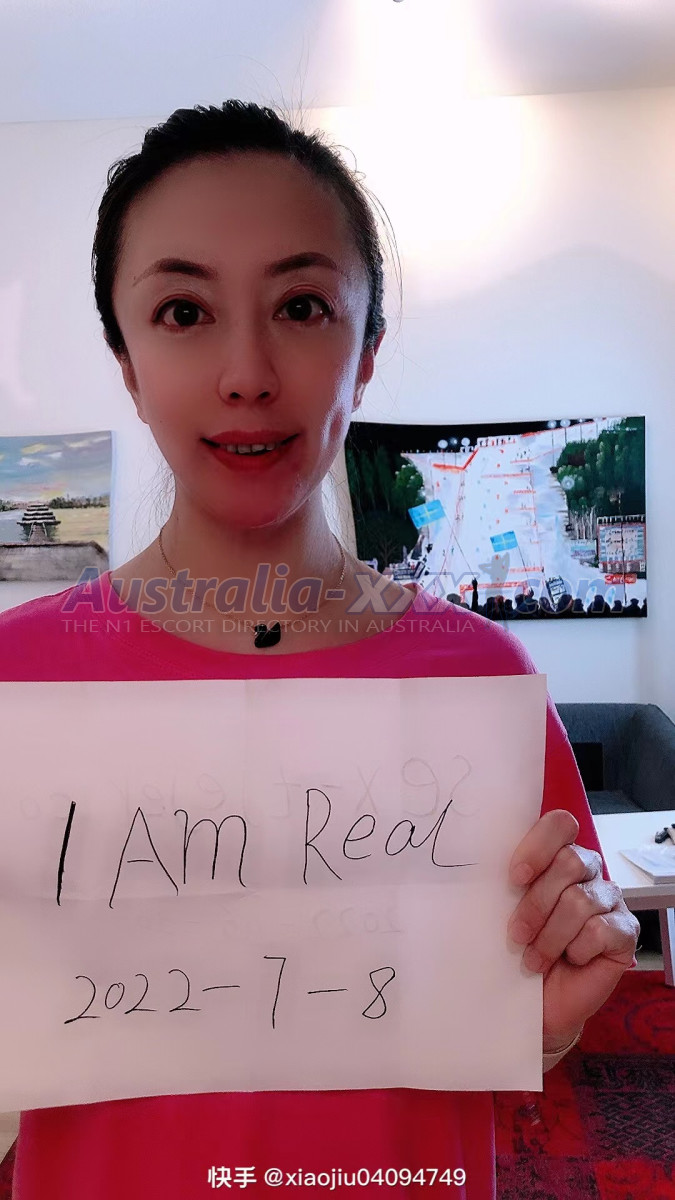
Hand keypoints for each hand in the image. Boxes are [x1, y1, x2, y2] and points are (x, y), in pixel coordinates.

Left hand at [508, 809, 639, 1051]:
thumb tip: (476, 864)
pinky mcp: (625, 931)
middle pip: (570, 862)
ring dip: (551, 935)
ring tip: (534, 959)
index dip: (538, 846)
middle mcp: (588, 871)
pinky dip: (577, 949)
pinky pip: (600, 930)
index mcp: (557, 856)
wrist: (536, 1004)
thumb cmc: (517, 951)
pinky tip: (569, 960)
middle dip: (537, 902)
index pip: (559, 825)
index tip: (514, 878)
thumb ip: (502, 883)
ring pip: (581, 899)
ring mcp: (610, 900)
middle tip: (517, 934)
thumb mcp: (502, 912)